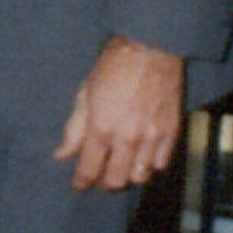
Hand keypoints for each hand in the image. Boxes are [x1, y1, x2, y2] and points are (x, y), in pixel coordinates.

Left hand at [55, 37, 185, 191]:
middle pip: (116, 180)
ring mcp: (152, 137)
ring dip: (128, 175)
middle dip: (104, 183)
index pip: (89, 170)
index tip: (78, 184)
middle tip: (99, 176)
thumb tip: (60, 154)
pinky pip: (161, 164)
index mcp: (102, 128)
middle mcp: (128, 138)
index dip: (81, 182)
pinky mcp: (171, 131)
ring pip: (140, 176)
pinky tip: (142, 157)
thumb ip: (74, 128)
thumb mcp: (85, 93)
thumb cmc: (112, 66)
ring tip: (121, 166)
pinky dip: (150, 165)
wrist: (149, 48)